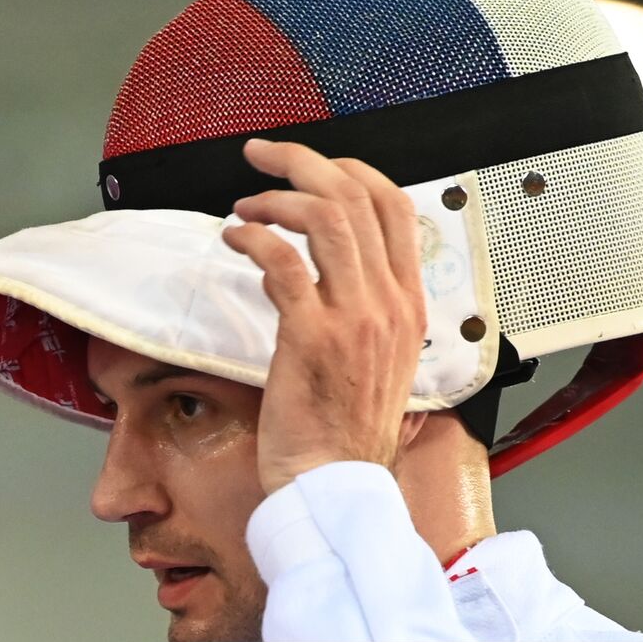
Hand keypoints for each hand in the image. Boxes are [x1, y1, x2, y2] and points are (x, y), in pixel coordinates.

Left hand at [222, 139, 426, 494]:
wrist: (336, 485)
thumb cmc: (345, 433)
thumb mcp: (380, 362)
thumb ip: (366, 312)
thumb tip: (330, 272)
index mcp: (408, 305)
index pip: (395, 207)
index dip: (350, 170)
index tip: (311, 166)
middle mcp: (388, 303)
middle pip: (357, 197)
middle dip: (303, 162)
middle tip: (264, 156)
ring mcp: (354, 318)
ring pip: (325, 218)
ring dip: (276, 198)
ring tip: (245, 206)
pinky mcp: (310, 337)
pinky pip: (282, 262)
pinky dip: (253, 238)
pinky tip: (234, 239)